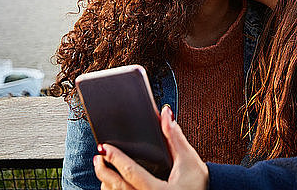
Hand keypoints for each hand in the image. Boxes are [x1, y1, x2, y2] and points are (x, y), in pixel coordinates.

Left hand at [93, 105, 208, 189]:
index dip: (116, 158)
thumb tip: (166, 113)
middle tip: (98, 156)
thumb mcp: (188, 158)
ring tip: (103, 166)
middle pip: (118, 187)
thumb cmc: (197, 181)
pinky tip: (113, 181)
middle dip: (104, 171)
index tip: (104, 147)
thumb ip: (174, 135)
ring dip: (107, 181)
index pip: (131, 173)